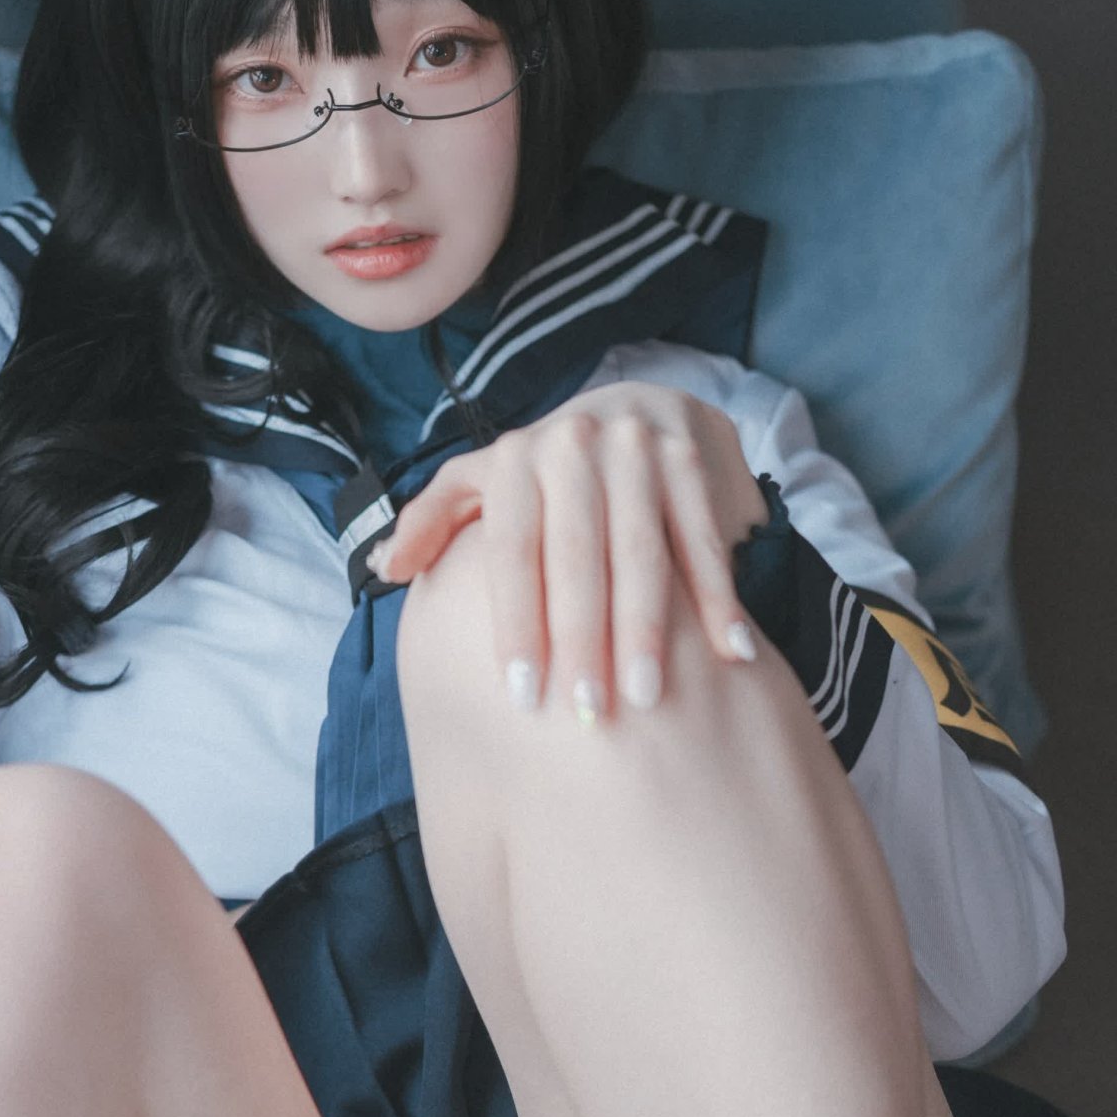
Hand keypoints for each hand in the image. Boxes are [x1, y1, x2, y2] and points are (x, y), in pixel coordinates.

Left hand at [374, 379, 769, 717]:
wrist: (632, 405)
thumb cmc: (543, 472)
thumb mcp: (479, 480)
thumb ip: (431, 520)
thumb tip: (385, 568)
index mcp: (516, 458)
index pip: (514, 551)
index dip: (516, 625)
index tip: (521, 695)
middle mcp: (575, 445)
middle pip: (579, 557)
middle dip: (583, 638)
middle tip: (586, 712)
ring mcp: (639, 448)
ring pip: (643, 551)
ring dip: (647, 628)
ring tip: (647, 698)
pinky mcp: (691, 458)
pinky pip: (703, 538)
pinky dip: (719, 596)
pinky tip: (731, 653)